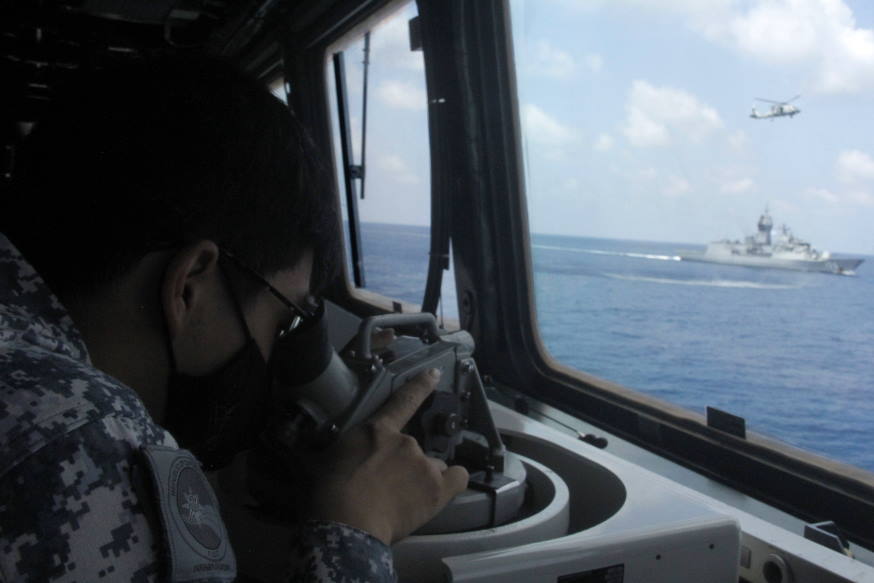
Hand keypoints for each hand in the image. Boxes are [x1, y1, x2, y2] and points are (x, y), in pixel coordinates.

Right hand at [307, 368, 468, 543]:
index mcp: (376, 431)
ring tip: (404, 499)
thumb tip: (283, 437)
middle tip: (386, 487)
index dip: (420, 386)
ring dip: (422, 478)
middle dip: (404, 464)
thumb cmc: (326, 494)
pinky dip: (451, 483)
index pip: (403, 401)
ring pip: (433, 467)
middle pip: (415, 449)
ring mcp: (424, 464)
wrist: (346, 525)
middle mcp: (405, 442)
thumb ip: (313, 449)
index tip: (434, 373)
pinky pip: (457, 478)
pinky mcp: (437, 489)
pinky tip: (437, 494)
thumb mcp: (315, 463)